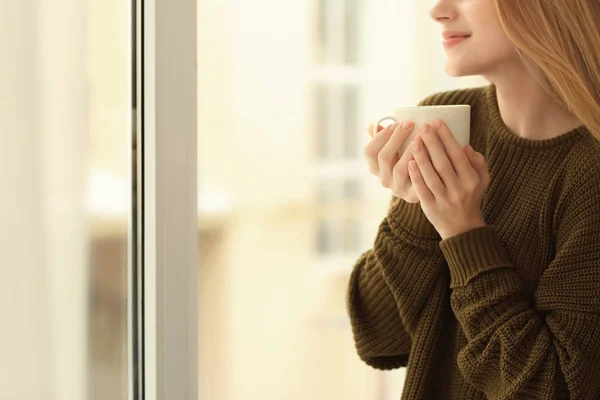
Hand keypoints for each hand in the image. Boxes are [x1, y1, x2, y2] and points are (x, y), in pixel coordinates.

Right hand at [364, 120, 422, 202]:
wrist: (430, 185)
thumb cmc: (409, 159)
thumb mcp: (396, 149)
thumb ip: (384, 138)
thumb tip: (371, 126)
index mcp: (375, 167)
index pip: (370, 151)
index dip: (381, 136)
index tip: (396, 122)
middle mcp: (383, 179)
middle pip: (383, 157)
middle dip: (396, 138)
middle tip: (410, 124)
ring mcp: (397, 188)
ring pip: (398, 169)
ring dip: (409, 151)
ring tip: (420, 137)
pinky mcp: (412, 196)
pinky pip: (415, 182)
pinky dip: (419, 167)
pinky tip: (428, 153)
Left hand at [407, 119, 489, 239]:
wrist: (462, 228)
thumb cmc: (470, 198)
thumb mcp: (481, 181)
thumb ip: (477, 163)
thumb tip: (466, 147)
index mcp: (471, 179)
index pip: (458, 154)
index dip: (447, 137)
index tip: (437, 122)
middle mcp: (458, 189)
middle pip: (443, 162)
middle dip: (432, 142)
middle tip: (423, 126)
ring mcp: (444, 199)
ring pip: (431, 175)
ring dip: (422, 157)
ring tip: (414, 141)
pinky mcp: (431, 207)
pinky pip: (422, 189)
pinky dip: (416, 176)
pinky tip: (409, 162)